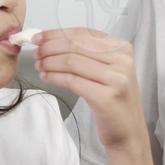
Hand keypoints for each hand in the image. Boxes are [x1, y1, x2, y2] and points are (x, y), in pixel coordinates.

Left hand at [33, 28, 146, 151]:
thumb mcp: (104, 70)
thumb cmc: (112, 100)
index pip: (82, 33)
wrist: (128, 131)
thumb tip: (50, 40)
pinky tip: (45, 78)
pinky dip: (54, 77)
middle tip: (36, 54)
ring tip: (39, 66)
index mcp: (122, 48)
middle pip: (75, 46)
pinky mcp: (106, 97)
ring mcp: (116, 79)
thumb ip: (84, 53)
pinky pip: (71, 81)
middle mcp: (122, 60)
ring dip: (49, 63)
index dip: (56, 34)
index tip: (38, 38)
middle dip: (49, 48)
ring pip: (71, 62)